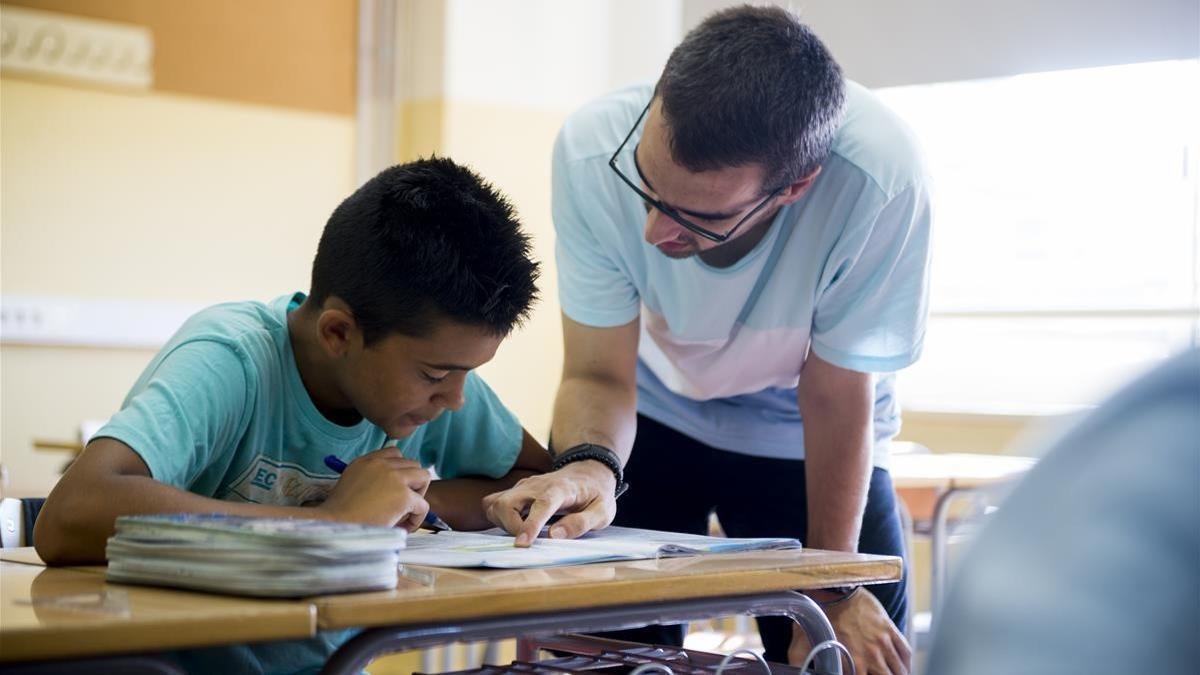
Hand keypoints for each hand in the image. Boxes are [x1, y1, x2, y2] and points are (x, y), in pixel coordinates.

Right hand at [319, 447, 430, 530]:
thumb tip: (393, 488)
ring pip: (424, 477)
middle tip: (401, 503)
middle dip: (412, 483)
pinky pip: (423, 504)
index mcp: (366, 461)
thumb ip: (371, 479)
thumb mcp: (351, 484)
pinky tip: (404, 527)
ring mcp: (394, 478)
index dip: (400, 470)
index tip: (395, 488)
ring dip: (419, 495)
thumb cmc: (339, 514)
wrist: (334, 526)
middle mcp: (381, 464)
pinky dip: (417, 517)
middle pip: (413, 464)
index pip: (395, 453)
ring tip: (405, 512)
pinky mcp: (403, 496)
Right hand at [482, 460, 615, 545]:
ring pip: (496, 503)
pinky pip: (494, 503)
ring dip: (503, 523)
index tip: (522, 544)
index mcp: (561, 489)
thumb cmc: (596, 494)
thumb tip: (554, 536)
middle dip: (510, 527)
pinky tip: (515, 525)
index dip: (530, 525)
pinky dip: (498, 518)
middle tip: (527, 542)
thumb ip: (581, 523)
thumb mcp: (603, 511)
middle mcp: (537, 484)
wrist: (588, 472)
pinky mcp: (516, 490)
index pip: (542, 504)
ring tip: (523, 533)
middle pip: (507, 502)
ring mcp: (524, 486)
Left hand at [789, 588, 909, 674]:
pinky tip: (902, 667)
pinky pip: (905, 652)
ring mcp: (883, 643)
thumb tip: (795, 672)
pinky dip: (905, 663)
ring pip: (899, 671)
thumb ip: (800, 661)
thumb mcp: (801, 642)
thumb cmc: (816, 614)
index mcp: (851, 663)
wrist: (833, 587)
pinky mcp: (890, 630)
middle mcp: (870, 655)